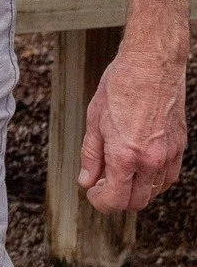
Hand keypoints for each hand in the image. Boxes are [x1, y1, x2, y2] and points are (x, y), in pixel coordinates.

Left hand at [78, 39, 189, 211]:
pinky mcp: (180, 146)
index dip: (101, 203)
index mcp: (125, 155)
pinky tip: (141, 166)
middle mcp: (150, 160)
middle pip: (137, 202)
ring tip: (120, 171)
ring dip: (137, 190)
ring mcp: (169, 154)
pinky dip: (154, 179)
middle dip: (118, 199)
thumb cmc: (120, 86)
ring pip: (155, 191)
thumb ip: (91, 155)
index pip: (116, 200)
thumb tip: (87, 181)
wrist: (152, 64)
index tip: (93, 193)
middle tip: (103, 183)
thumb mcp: (94, 120)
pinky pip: (169, 176)